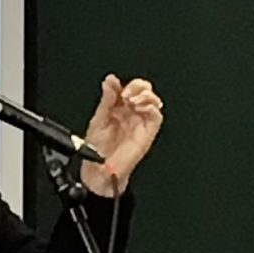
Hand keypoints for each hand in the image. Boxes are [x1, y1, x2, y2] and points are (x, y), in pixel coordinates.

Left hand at [78, 76, 163, 198]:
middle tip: (126, 94)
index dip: (122, 84)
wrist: (101, 171)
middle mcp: (130, 114)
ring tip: (132, 100)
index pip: (126, 88)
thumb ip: (106, 100)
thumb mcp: (98, 120)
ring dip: (145, 94)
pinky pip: (156, 115)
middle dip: (137, 86)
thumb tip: (111, 81)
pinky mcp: (148, 132)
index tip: (114, 85)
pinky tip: (140, 107)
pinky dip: (151, 106)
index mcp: (117, 109)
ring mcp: (140, 122)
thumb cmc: (97, 151)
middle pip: (142, 90)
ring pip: (152, 99)